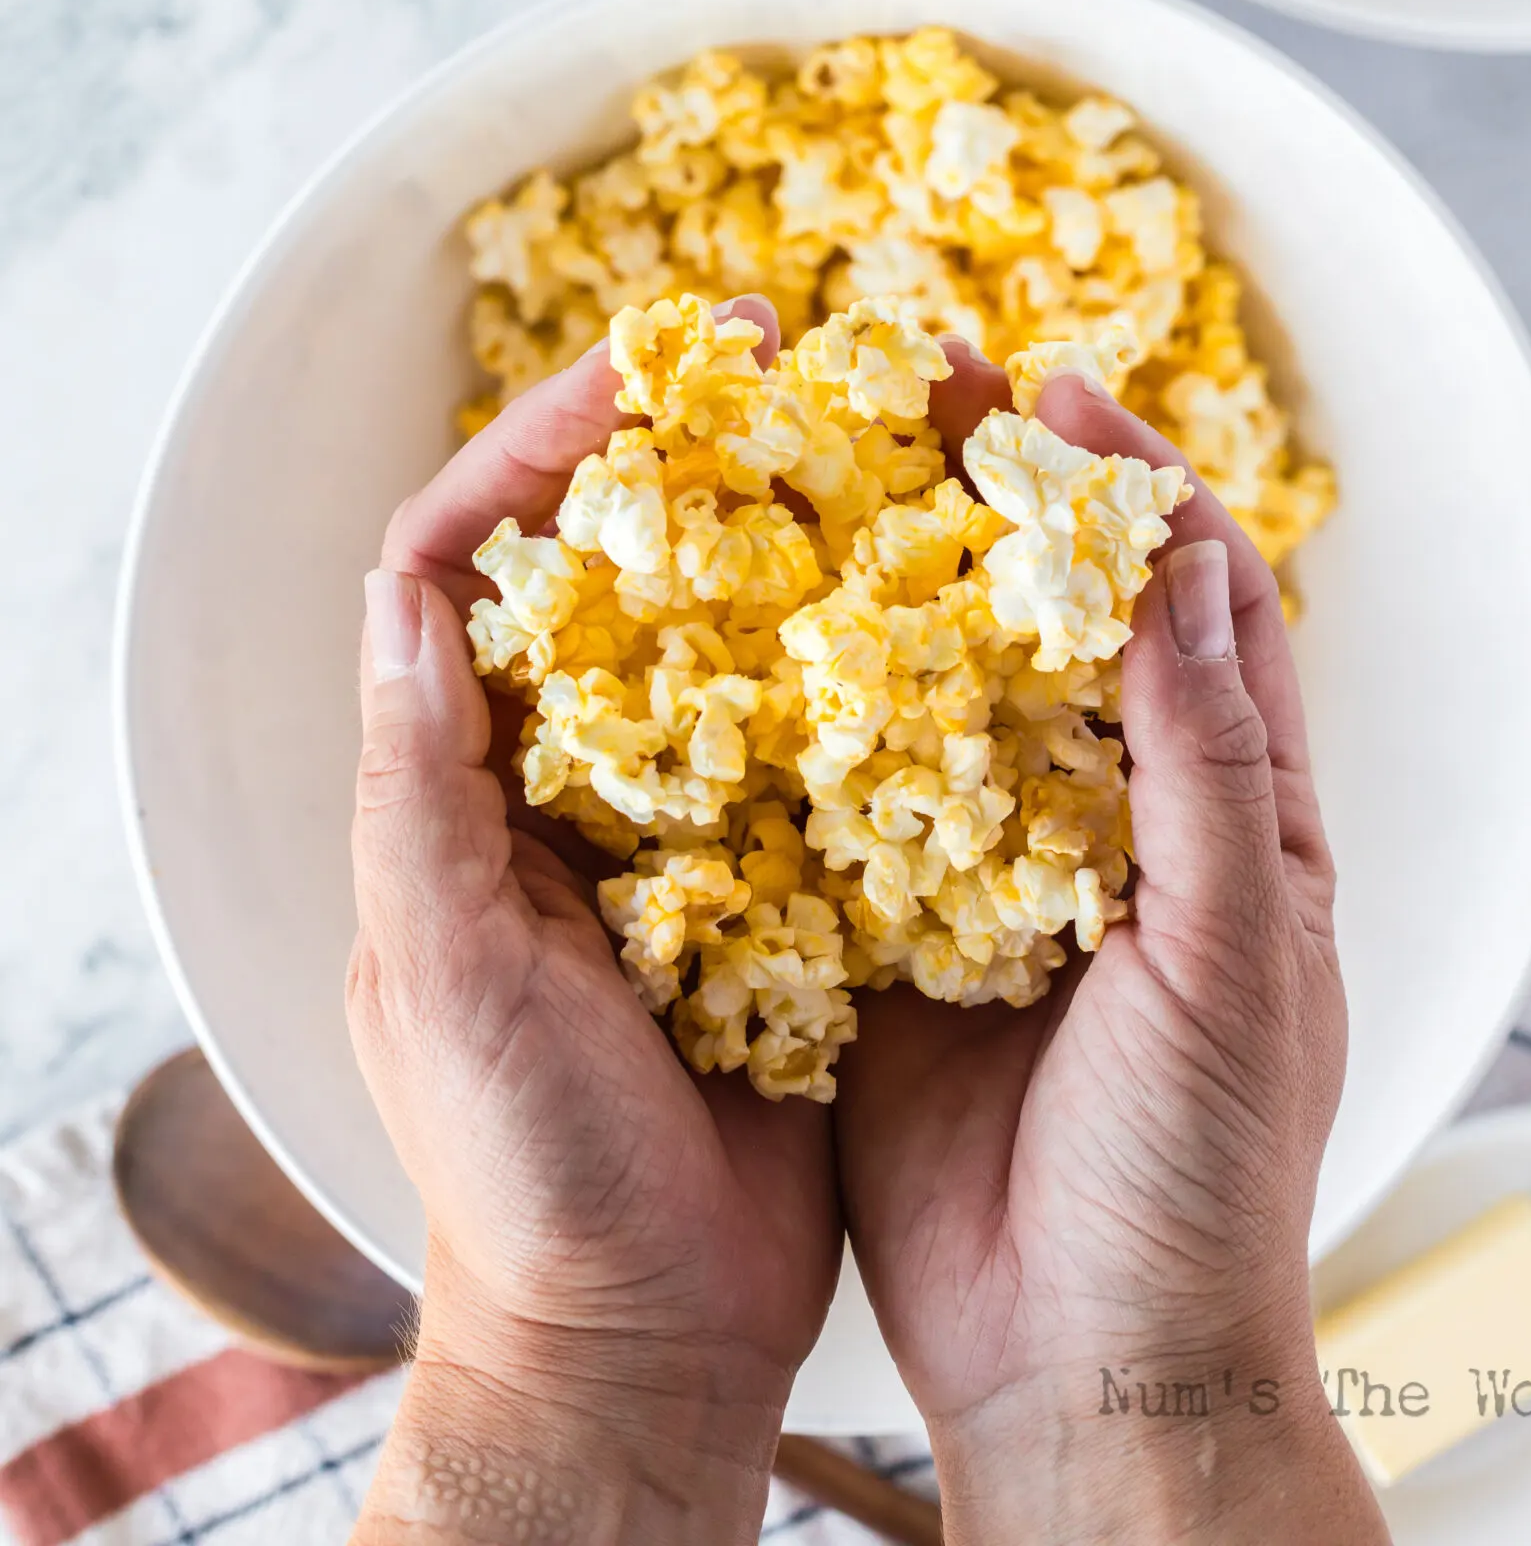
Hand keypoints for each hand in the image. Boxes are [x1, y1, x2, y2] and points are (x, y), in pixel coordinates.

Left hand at [347, 301, 840, 1545]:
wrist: (644, 1341)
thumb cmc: (521, 1171)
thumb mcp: (441, 973)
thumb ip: (420, 791)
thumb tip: (412, 597)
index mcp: (458, 785)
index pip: (467, 561)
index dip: (541, 445)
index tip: (647, 371)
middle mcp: (560, 784)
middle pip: (608, 567)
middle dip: (684, 454)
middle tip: (792, 363)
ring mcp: (675, 827)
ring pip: (724, 633)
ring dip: (792, 536)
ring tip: (879, 445)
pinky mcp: (778, 880)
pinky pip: (820, 737)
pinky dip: (870, 663)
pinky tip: (944, 607)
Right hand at [835, 352, 1385, 1543]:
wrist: (1084, 1360)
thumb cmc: (1199, 1169)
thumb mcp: (1233, 952)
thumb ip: (1205, 761)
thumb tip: (1184, 568)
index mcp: (1234, 813)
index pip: (1196, 604)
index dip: (1136, 487)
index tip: (1057, 392)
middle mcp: (1116, 820)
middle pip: (1064, 617)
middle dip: (1004, 498)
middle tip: (922, 382)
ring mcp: (1002, 871)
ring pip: (952, 686)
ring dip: (899, 581)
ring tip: (826, 467)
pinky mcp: (901, 932)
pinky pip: (860, 795)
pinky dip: (820, 712)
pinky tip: (757, 636)